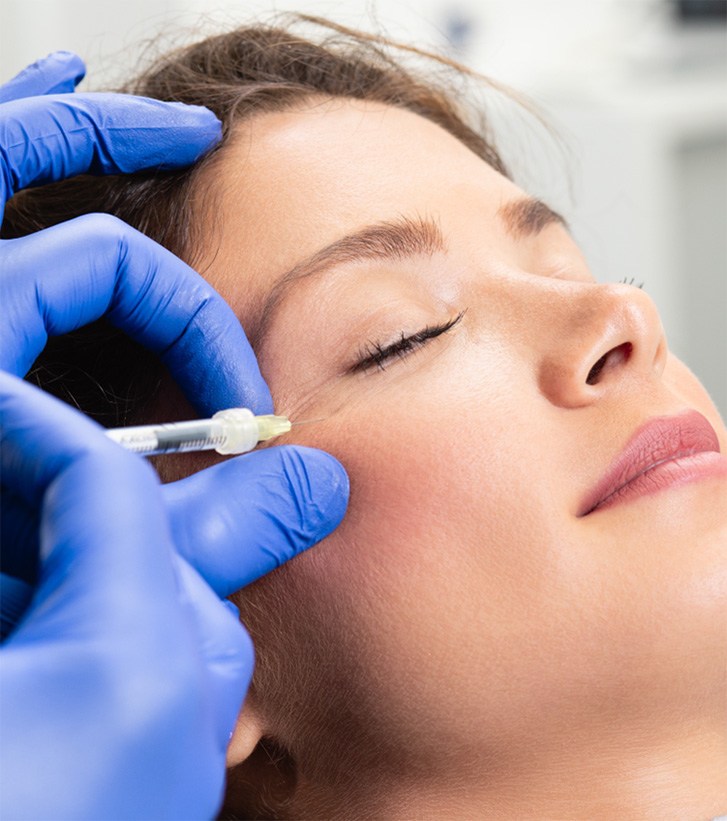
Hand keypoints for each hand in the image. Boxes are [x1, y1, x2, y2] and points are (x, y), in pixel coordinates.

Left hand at [0, 53, 348, 818]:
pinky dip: (5, 240)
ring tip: (74, 94)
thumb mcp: (116, 658)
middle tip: (177, 129)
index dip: (180, 326)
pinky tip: (25, 185)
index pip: (64, 274)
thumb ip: (204, 547)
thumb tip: (309, 478)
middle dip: (77, 139)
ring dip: (20, 154)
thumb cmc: (14, 794)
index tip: (246, 411)